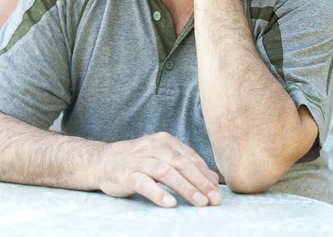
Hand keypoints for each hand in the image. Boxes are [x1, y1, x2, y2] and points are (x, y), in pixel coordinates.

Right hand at [96, 131, 220, 207]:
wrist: (103, 161)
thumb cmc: (138, 161)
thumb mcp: (161, 157)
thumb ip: (184, 164)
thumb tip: (211, 179)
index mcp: (165, 141)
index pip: (189, 157)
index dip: (205, 173)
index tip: (217, 190)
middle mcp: (153, 147)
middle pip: (181, 163)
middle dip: (200, 182)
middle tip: (213, 198)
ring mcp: (140, 160)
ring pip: (166, 172)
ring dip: (185, 188)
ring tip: (199, 202)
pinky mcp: (127, 174)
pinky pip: (144, 183)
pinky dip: (158, 193)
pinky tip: (170, 203)